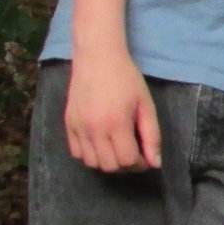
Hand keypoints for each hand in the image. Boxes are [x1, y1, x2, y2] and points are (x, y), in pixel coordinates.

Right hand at [65, 51, 160, 171]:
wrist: (97, 58)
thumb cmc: (127, 79)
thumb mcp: (146, 105)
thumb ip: (152, 136)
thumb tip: (155, 163)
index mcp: (116, 123)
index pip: (127, 161)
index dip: (140, 164)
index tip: (146, 157)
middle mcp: (94, 129)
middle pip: (109, 166)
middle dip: (125, 166)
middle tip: (134, 153)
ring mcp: (78, 127)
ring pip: (91, 163)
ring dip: (107, 162)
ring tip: (117, 148)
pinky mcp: (68, 124)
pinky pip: (76, 153)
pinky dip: (90, 155)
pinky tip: (101, 143)